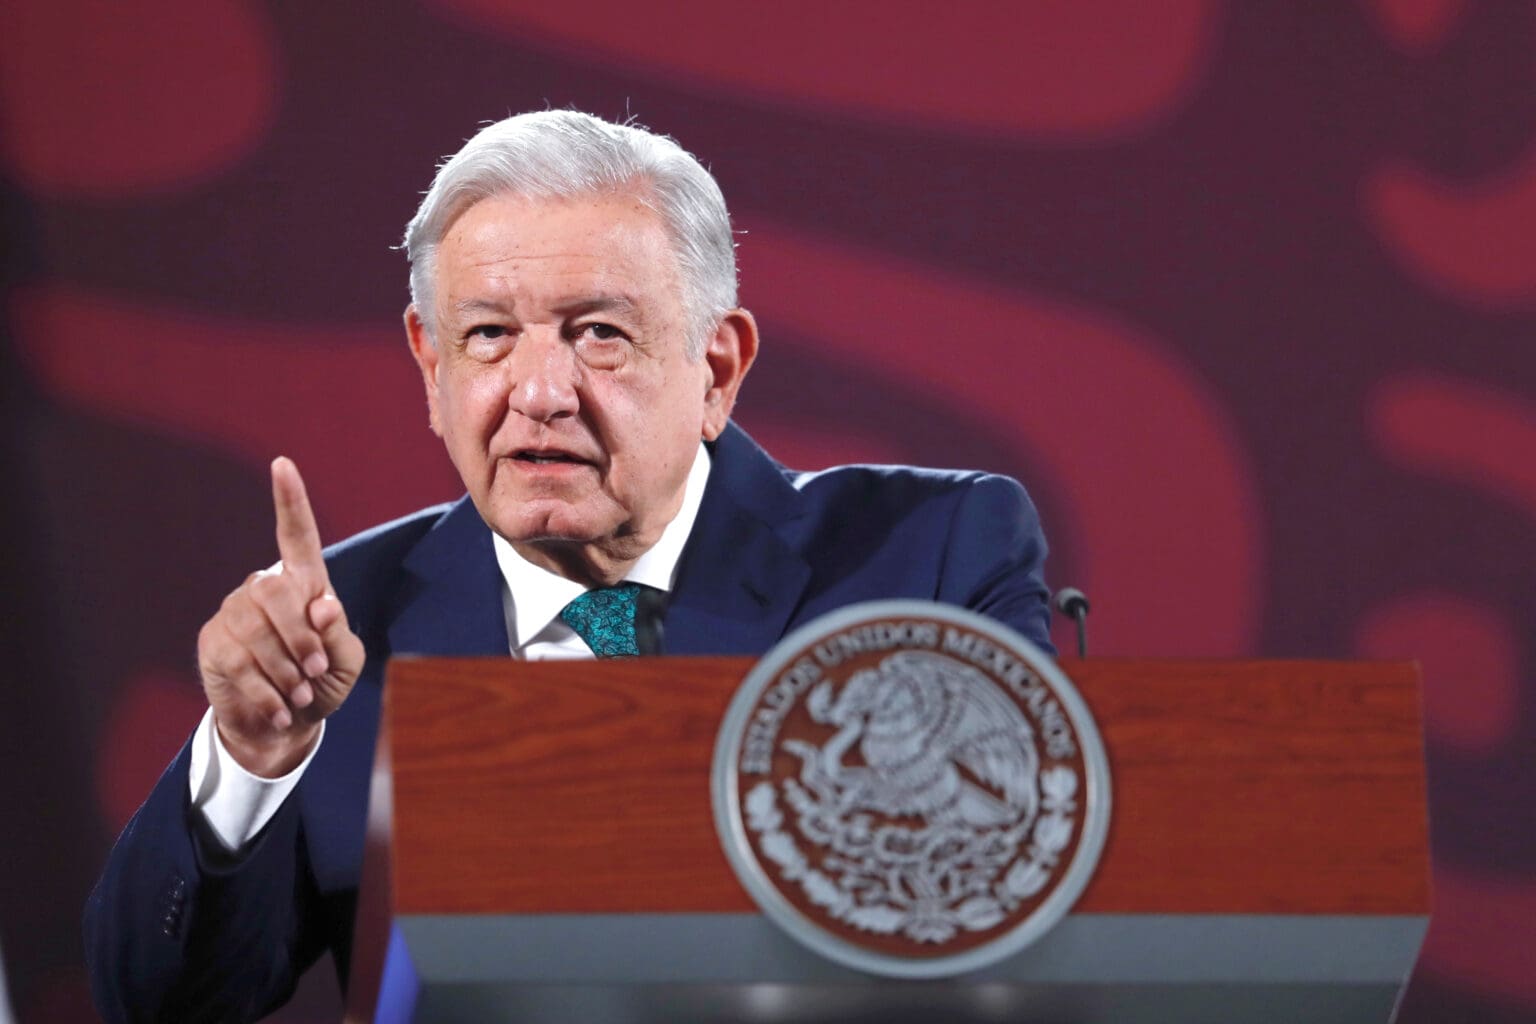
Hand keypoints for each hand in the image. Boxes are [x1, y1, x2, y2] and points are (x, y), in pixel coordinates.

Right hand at [197, 458, 364, 776]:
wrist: (285, 724)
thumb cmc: (322, 683)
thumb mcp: (346, 663)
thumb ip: (340, 636)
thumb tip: (323, 608)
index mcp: (305, 583)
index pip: (297, 535)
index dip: (291, 501)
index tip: (283, 464)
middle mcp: (265, 588)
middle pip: (276, 592)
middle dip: (301, 638)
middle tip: (317, 673)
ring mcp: (234, 612)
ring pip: (255, 629)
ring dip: (285, 670)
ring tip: (301, 695)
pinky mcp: (213, 642)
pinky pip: (239, 662)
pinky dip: (268, 691)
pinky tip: (282, 709)